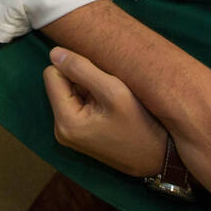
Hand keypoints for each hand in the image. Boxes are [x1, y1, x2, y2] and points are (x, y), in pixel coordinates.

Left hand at [43, 47, 167, 176]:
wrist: (158, 157)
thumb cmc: (140, 125)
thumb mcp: (114, 91)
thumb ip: (82, 69)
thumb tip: (54, 52)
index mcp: (65, 121)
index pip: (52, 74)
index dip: (74, 68)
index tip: (99, 77)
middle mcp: (60, 129)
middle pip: (59, 83)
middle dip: (81, 79)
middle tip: (108, 90)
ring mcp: (68, 133)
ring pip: (69, 91)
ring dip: (88, 89)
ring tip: (111, 100)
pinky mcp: (78, 133)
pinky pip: (77, 103)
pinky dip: (92, 99)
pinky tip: (110, 108)